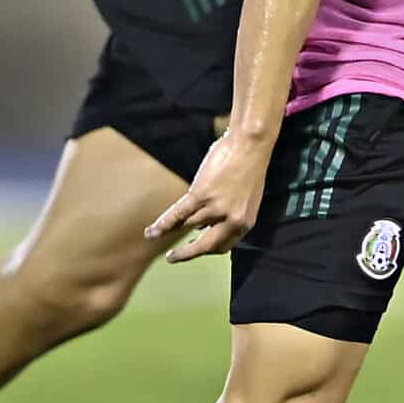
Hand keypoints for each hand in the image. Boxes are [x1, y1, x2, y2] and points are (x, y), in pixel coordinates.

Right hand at [145, 135, 272, 262]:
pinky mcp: (201, 194)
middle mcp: (231, 220)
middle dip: (187, 253)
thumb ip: (230, 214)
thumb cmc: (249, 166)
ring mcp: (215, 208)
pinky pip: (178, 214)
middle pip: (205, 245)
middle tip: (173, 258)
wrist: (251, 144)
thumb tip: (204, 224)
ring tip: (156, 234)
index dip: (207, 249)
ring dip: (171, 230)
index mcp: (244, 222)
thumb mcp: (245, 198)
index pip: (222, 246)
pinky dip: (163, 224)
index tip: (196, 249)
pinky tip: (153, 231)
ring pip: (189, 225)